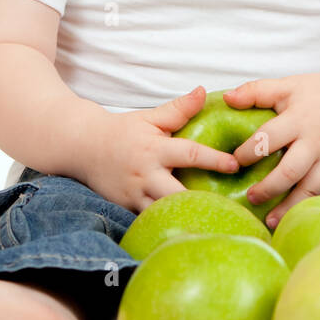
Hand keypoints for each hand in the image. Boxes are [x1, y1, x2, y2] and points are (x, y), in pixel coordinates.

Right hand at [85, 86, 238, 213]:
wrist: (84, 147)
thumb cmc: (124, 131)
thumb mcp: (150, 118)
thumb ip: (178, 109)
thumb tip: (203, 91)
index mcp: (155, 150)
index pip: (189, 154)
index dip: (213, 160)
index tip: (235, 165)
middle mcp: (146, 175)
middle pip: (177, 194)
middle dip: (202, 202)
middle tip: (230, 207)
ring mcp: (135, 195)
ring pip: (164, 213)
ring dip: (187, 218)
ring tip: (214, 223)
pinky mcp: (128, 209)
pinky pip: (151, 221)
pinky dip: (169, 224)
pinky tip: (189, 228)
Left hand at [222, 66, 319, 228]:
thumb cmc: (317, 92)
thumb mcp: (287, 86)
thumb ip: (256, 91)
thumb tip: (226, 99)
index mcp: (298, 119)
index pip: (268, 138)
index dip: (249, 151)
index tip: (235, 162)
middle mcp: (316, 141)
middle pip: (290, 171)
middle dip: (268, 188)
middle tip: (250, 197)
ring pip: (310, 189)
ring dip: (289, 207)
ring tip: (269, 221)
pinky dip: (314, 208)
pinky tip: (297, 219)